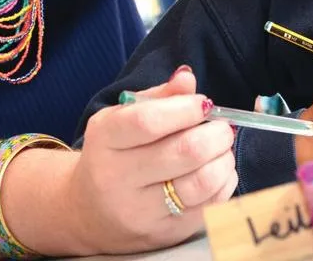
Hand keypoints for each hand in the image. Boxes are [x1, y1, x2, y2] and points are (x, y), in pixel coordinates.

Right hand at [67, 68, 236, 253]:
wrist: (88, 211)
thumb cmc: (113, 152)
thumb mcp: (122, 116)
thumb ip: (158, 95)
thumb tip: (188, 78)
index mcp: (106, 139)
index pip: (149, 122)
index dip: (185, 109)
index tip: (204, 103)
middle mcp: (119, 179)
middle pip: (184, 152)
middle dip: (216, 133)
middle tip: (222, 125)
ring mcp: (141, 212)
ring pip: (201, 182)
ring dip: (224, 158)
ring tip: (222, 147)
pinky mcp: (164, 234)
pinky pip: (209, 207)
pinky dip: (225, 182)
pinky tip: (219, 169)